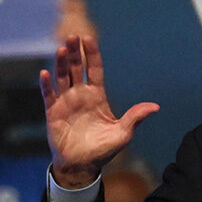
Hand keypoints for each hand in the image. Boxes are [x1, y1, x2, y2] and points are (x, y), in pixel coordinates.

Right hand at [40, 36, 158, 188]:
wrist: (83, 165)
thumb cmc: (103, 149)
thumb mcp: (123, 132)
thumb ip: (136, 117)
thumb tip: (155, 107)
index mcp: (97, 96)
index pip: (94, 70)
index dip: (91, 54)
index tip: (89, 39)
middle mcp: (80, 95)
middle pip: (76, 68)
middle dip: (74, 52)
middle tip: (72, 36)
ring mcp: (66, 102)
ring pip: (62, 77)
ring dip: (60, 63)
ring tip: (60, 48)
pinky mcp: (53, 113)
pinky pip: (48, 95)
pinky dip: (46, 84)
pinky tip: (46, 72)